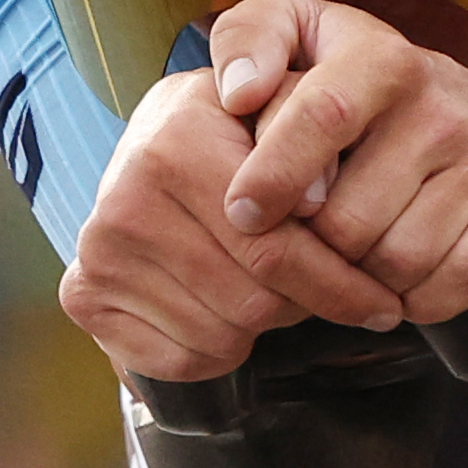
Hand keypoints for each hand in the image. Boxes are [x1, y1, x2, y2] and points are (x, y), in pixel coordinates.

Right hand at [61, 59, 403, 379]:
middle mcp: (124, 197)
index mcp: (175, 142)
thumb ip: (315, 132)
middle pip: (253, 301)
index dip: (341, 283)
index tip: (382, 304)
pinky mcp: (84, 296)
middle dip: (303, 306)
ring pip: (222, 336)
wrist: (158, 143)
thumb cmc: (239, 134)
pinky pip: (182, 360)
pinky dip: (219, 350)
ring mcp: (98, 251)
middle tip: (322, 294)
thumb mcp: (285, 107)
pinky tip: (225, 309)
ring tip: (268, 290)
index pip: (276, 247)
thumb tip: (322, 194)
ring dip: (263, 326)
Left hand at [200, 0, 467, 327]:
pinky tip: (400, 272)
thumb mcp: (301, 37)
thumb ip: (249, 36)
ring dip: (362, 275)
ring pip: (396, 262)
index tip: (243, 212)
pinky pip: (453, 284)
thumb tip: (237, 90)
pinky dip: (418, 297)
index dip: (275, 174)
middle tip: (312, 232)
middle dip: (315, 244)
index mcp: (382, 58)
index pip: (322, 116)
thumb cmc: (357, 88)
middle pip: (348, 220)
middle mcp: (443, 105)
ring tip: (356, 247)